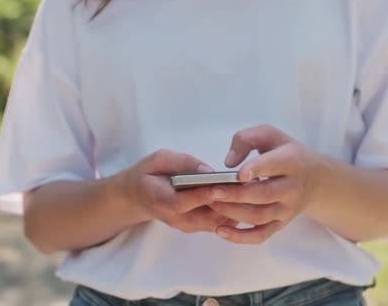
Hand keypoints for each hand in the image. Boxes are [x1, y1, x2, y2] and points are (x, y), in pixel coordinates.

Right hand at [113, 149, 237, 233]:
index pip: (185, 202)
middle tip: (248, 188)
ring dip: (234, 210)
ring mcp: (187, 226)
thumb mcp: (159, 159)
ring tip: (251, 192)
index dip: (204, 196)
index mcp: (162, 200)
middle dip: (228, 204)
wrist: (137, 197)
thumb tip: (207, 170)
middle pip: (206, 217)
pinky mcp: (196, 227)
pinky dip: (232, 213)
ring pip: (216, 223)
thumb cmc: (148, 174)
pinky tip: (245, 198)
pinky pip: (218, 223)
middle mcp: (176, 218)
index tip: (222, 186)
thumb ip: (182, 163)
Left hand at [208, 125, 322, 243]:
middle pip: (263, 195)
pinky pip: (261, 235)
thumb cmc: (287, 154)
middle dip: (235, 195)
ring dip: (232, 213)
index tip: (237, 174)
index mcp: (291, 161)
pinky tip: (221, 231)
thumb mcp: (271, 135)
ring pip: (259, 216)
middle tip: (212, 191)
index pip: (273, 165)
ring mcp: (287, 209)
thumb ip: (247, 139)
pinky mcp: (280, 224)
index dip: (256, 169)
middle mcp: (292, 188)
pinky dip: (240, 237)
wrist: (317, 179)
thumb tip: (229, 162)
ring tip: (212, 204)